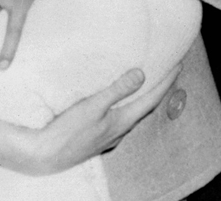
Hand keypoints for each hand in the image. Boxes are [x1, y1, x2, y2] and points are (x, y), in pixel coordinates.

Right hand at [17, 64, 180, 175]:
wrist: (42, 156)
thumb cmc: (66, 132)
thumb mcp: (92, 106)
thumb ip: (117, 90)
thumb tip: (142, 74)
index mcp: (122, 122)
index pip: (152, 99)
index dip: (166, 82)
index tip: (178, 65)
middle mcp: (118, 132)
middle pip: (145, 108)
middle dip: (158, 89)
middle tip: (167, 72)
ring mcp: (106, 138)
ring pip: (131, 116)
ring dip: (141, 100)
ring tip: (144, 86)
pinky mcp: (94, 140)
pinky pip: (117, 121)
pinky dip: (124, 109)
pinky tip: (116, 108)